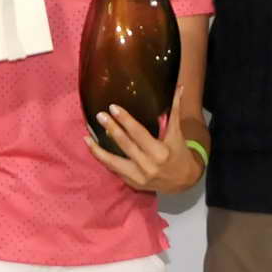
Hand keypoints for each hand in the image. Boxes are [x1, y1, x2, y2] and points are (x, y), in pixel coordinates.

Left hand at [85, 83, 203, 193]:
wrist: (184, 181)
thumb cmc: (179, 153)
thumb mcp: (177, 133)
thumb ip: (175, 110)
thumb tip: (179, 88)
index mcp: (159, 152)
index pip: (138, 133)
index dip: (125, 120)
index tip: (113, 108)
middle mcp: (148, 166)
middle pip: (125, 145)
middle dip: (111, 129)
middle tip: (100, 115)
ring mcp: (138, 177)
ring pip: (113, 162)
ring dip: (98, 150)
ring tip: (86, 137)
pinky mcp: (132, 183)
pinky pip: (114, 169)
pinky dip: (103, 159)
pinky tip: (93, 148)